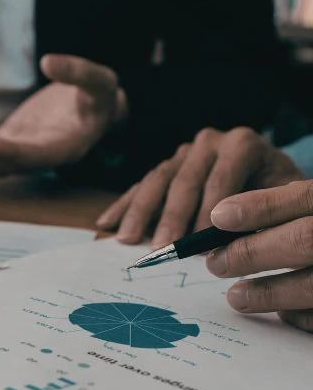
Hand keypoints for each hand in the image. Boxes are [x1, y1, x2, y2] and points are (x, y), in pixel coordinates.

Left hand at [0, 55, 127, 175]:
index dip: (12, 152)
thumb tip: (47, 62)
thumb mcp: (101, 82)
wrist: (94, 106)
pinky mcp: (13, 142)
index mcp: (68, 148)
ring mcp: (26, 152)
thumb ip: (79, 72)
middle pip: (10, 165)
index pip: (37, 155)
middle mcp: (44, 157)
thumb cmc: (101, 96)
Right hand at [97, 128, 302, 247]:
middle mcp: (209, 142)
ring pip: (157, 181)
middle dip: (171, 218)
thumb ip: (260, 216)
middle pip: (184, 181)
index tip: (199, 247)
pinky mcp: (167, 166)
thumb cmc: (279, 194)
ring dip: (139, 213)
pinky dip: (123, 206)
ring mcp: (184, 152)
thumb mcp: (283, 200)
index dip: (208, 215)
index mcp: (241, 144)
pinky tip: (106, 224)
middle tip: (162, 247)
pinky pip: (141, 186)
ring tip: (126, 239)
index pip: (220, 180)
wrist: (272, 177)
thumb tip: (226, 242)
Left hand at [206, 181, 312, 331]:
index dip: (260, 206)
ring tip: (236, 296)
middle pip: (307, 239)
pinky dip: (300, 314)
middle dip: (254, 252)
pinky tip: (282, 310)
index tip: (219, 217)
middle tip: (216, 263)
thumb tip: (228, 219)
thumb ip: (293, 209)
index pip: (305, 197)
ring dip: (270, 291)